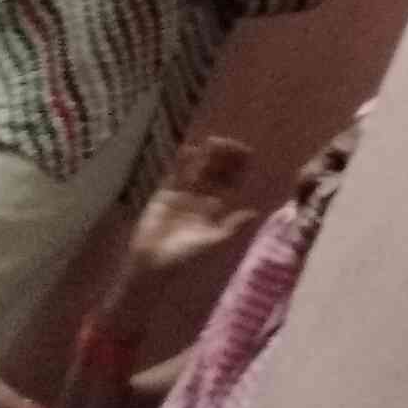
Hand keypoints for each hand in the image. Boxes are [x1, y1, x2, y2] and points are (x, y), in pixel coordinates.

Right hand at [122, 135, 255, 287]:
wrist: (153, 264)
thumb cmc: (185, 258)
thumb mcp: (212, 243)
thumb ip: (232, 227)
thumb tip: (254, 213)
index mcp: (216, 209)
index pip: (231, 182)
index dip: (238, 168)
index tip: (245, 153)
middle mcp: (201, 199)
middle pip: (216, 172)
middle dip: (223, 157)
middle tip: (226, 143)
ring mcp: (183, 195)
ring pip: (198, 169)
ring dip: (205, 156)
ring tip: (211, 142)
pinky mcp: (164, 195)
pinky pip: (175, 174)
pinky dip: (181, 162)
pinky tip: (188, 150)